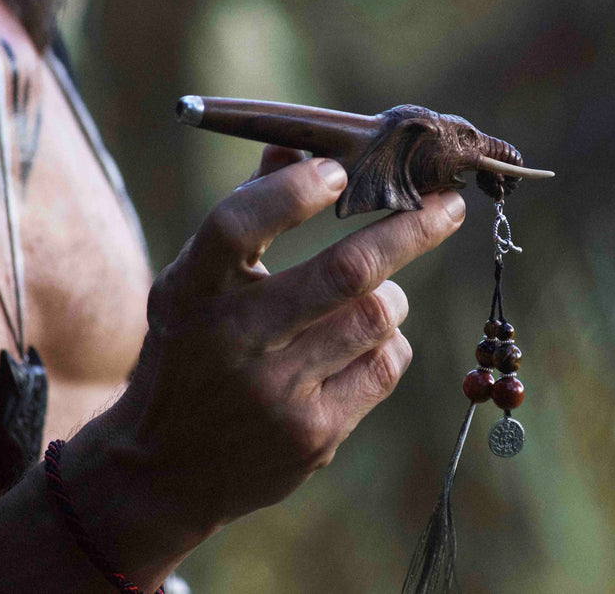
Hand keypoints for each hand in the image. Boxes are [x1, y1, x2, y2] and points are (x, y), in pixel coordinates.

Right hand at [59, 146, 464, 586]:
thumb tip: (295, 146)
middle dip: (412, 228)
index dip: (292, 191)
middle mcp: (231, 341)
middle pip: (344, 273)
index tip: (339, 170)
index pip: (237, 226)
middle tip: (449, 204)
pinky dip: (389, 343)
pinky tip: (365, 347)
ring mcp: (274, 394)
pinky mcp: (312, 436)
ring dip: (392, 296)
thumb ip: (244, 214)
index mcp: (191, 292)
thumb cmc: (189, 355)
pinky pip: (386, 366)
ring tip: (374, 299)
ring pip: (379, 317)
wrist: (165, 468)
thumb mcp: (194, 287)